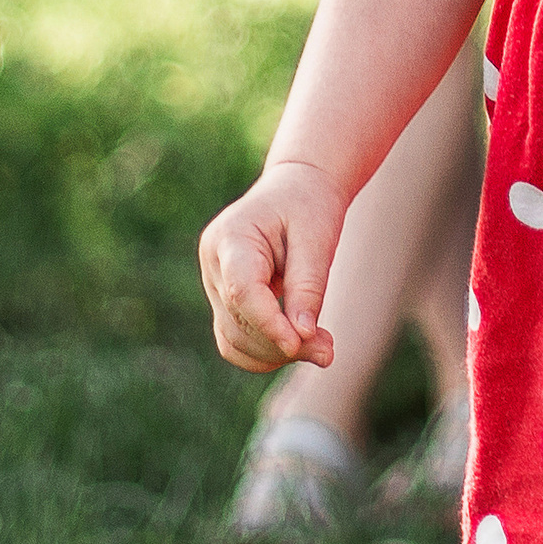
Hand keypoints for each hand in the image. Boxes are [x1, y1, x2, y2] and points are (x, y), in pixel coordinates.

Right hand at [201, 162, 345, 373]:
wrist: (296, 190)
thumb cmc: (309, 206)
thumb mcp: (317, 238)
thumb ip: (307, 286)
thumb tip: (302, 336)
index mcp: (230, 237)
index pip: (242, 292)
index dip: (269, 324)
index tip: (300, 345)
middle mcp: (213, 263)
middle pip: (238, 322)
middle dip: (281, 344)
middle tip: (328, 350)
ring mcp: (214, 284)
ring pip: (233, 340)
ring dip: (275, 353)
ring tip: (322, 348)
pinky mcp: (224, 300)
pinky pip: (235, 340)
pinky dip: (265, 351)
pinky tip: (299, 346)